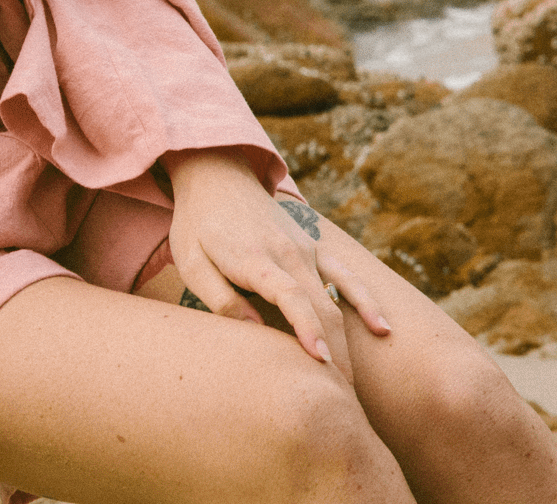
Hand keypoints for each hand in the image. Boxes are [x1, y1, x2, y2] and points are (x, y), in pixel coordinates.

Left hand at [164, 149, 390, 377]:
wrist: (217, 176)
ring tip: (351, 384)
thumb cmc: (197, 224)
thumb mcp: (192, 261)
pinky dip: (365, 302)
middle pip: (321, 307)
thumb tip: (255, 332)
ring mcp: (306, 248)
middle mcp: (289, 253)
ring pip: (336, 299)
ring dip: (347, 341)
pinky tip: (383, 330)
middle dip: (334, 353)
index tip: (319, 363)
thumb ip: (221, 297)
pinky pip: (345, 275)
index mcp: (256, 258)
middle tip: (338, 399)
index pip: (291, 297)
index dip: (307, 330)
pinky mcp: (314, 247)